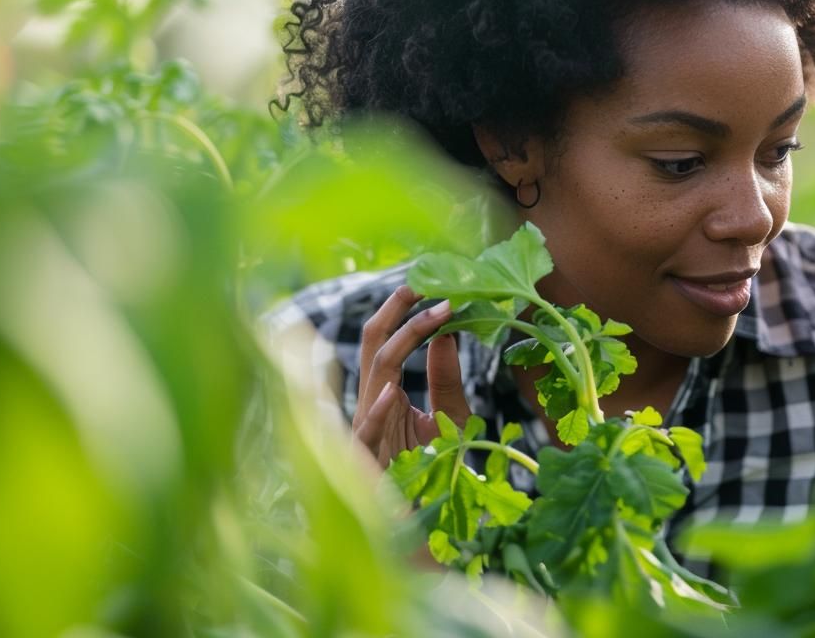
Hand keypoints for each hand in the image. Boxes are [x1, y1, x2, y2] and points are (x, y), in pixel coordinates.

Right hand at [351, 285, 471, 472]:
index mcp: (385, 397)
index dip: (406, 313)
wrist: (427, 533)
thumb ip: (444, 381)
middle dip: (394, 312)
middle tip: (421, 281)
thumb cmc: (435, 479)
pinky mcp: (367, 466)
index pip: (388, 344)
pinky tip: (393, 392)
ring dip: (402, 344)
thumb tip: (447, 334)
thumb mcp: (449, 421)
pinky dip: (378, 412)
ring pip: (374, 378)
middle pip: (374, 348)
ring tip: (430, 316)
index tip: (434, 286)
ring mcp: (365, 435)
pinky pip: (366, 435)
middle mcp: (370, 408)